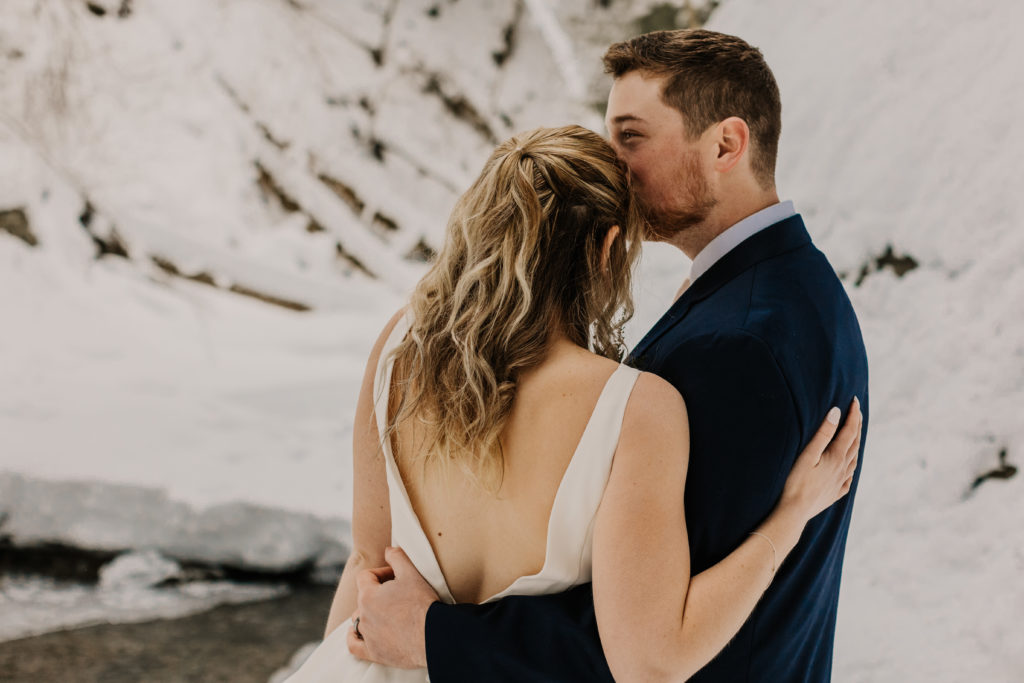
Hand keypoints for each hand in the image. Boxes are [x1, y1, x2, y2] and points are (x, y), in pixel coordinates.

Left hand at [347, 546, 439, 668]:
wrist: (433, 636)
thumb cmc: (422, 604)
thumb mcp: (411, 573)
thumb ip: (397, 557)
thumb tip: (388, 549)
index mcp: (368, 595)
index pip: (366, 577)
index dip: (381, 573)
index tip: (397, 577)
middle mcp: (363, 616)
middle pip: (363, 598)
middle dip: (378, 593)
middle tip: (399, 594)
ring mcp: (367, 636)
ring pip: (359, 620)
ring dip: (369, 614)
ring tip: (388, 613)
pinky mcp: (374, 653)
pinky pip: (354, 645)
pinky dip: (353, 638)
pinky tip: (357, 633)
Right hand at [780, 397, 861, 522]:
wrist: (794, 512)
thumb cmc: (796, 482)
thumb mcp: (808, 454)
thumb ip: (823, 433)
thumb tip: (836, 412)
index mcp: (837, 457)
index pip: (849, 430)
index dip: (853, 414)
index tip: (854, 400)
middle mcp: (843, 469)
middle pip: (855, 443)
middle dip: (857, 425)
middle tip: (857, 412)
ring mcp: (840, 482)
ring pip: (854, 460)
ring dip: (856, 444)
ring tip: (855, 435)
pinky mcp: (834, 493)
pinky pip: (848, 478)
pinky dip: (851, 467)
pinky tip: (848, 468)